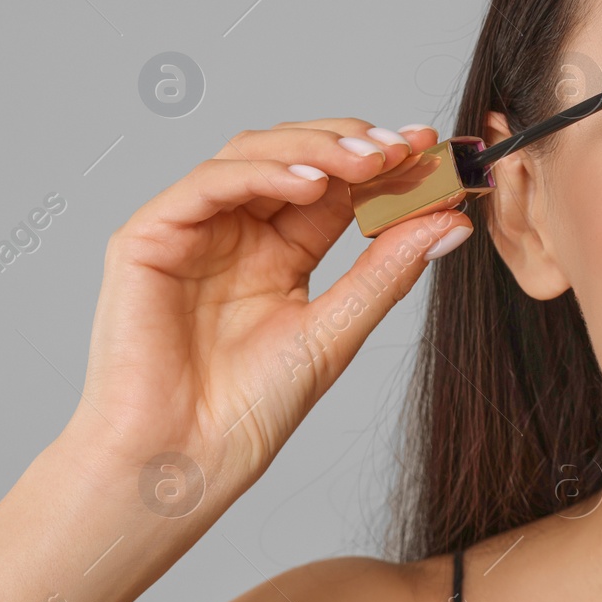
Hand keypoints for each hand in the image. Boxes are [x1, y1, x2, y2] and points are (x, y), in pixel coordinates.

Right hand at [61, 119, 473, 508]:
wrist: (187, 458)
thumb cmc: (251, 408)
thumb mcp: (338, 329)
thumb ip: (388, 270)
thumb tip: (452, 221)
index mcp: (281, 252)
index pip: (336, 187)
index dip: (383, 162)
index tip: (431, 149)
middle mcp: (237, 232)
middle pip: (295, 155)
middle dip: (353, 143)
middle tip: (404, 148)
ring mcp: (193, 230)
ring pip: (252, 154)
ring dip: (315, 147)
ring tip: (367, 162)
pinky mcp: (148, 237)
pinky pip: (206, 183)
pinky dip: (261, 172)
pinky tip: (309, 183)